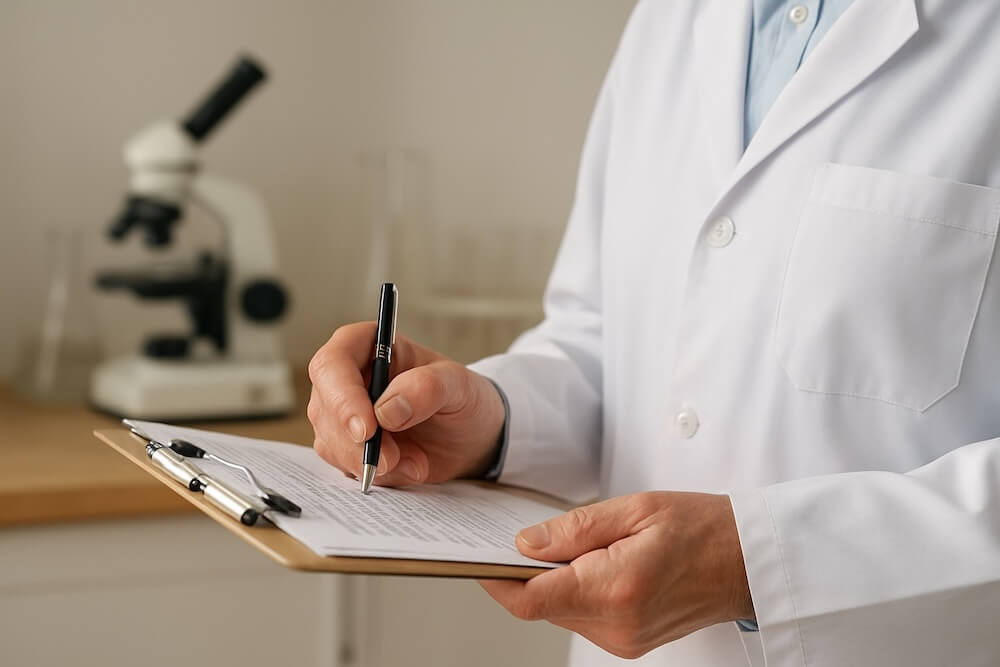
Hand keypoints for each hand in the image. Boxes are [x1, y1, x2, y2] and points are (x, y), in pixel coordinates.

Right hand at [307, 322, 506, 486]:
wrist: (471, 436)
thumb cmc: (462, 397)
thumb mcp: (459, 385)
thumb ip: (427, 388)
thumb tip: (386, 410)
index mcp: (368, 346)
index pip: (332, 364)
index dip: (342, 397)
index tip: (366, 429)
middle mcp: (348, 378)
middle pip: (325, 408)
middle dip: (357, 442)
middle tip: (393, 459)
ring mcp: (343, 414)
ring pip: (330, 442)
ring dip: (371, 461)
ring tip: (417, 462)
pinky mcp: (349, 446)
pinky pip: (346, 466)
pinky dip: (379, 474)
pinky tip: (410, 467)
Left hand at [479, 492, 753, 658]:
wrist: (749, 560)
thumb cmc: (703, 526)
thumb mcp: (636, 508)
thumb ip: (574, 529)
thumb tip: (524, 544)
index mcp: (617, 588)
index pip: (531, 600)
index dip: (495, 581)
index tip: (477, 558)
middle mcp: (617, 626)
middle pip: (541, 606)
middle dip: (526, 573)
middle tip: (523, 535)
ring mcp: (624, 641)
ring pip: (559, 612)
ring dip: (553, 581)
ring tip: (573, 544)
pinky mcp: (629, 644)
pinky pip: (582, 618)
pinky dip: (575, 591)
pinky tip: (592, 564)